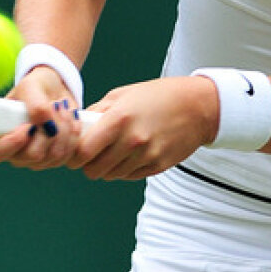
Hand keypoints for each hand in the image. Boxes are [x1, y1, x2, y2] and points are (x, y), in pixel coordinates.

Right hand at [0, 66, 84, 169]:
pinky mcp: (54, 159)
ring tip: (61, 107)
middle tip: (53, 105)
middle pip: (32, 156)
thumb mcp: (31, 86)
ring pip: (54, 155)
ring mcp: (34, 159)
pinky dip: (73, 134)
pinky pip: (68, 155)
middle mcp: (13, 152)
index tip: (28, 126)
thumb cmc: (36, 86)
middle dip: (48, 129)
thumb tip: (46, 126)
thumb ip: (35, 105)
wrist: (56, 90)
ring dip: (64, 128)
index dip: (11, 143)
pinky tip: (69, 119)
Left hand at [66, 76, 217, 180]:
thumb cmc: (157, 96)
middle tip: (91, 155)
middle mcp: (132, 140)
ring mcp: (146, 156)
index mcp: (119, 119)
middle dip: (88, 164)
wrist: (197, 107)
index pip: (83, 151)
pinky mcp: (157, 166)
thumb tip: (76, 127)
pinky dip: (124, 169)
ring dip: (107, 167)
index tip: (73, 154)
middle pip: (94, 170)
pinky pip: (129, 176)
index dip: (73, 156)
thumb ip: (96, 112)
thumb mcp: (122, 94)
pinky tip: (130, 154)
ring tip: (113, 151)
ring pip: (111, 175)